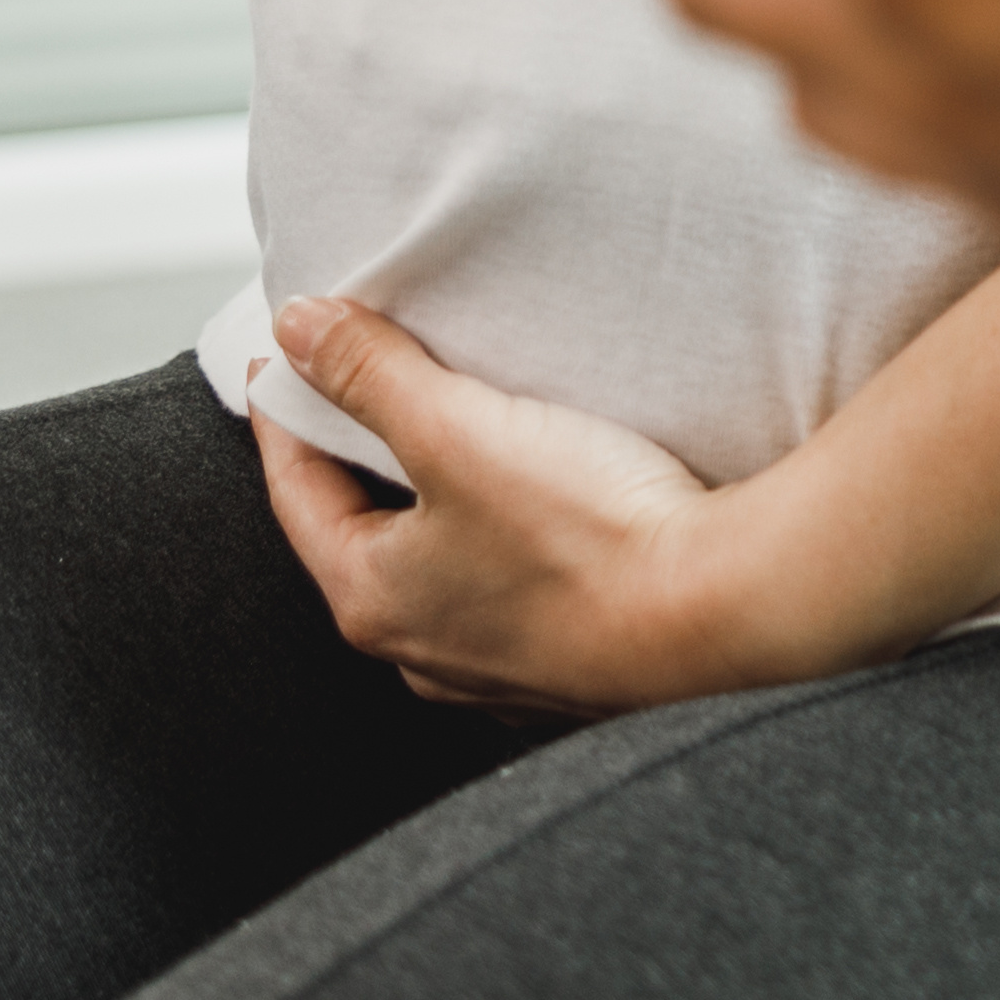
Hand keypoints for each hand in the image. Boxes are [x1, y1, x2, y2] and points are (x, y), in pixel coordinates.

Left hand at [253, 295, 802, 714]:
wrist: (717, 609)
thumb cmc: (586, 538)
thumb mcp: (456, 430)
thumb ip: (370, 375)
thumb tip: (298, 332)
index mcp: (372, 599)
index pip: (297, 491)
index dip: (286, 416)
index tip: (282, 361)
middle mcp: (422, 649)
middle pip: (364, 530)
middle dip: (362, 459)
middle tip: (366, 388)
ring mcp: (497, 667)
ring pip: (441, 565)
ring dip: (440, 505)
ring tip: (466, 437)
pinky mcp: (568, 661)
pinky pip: (512, 589)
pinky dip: (507, 542)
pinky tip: (543, 506)